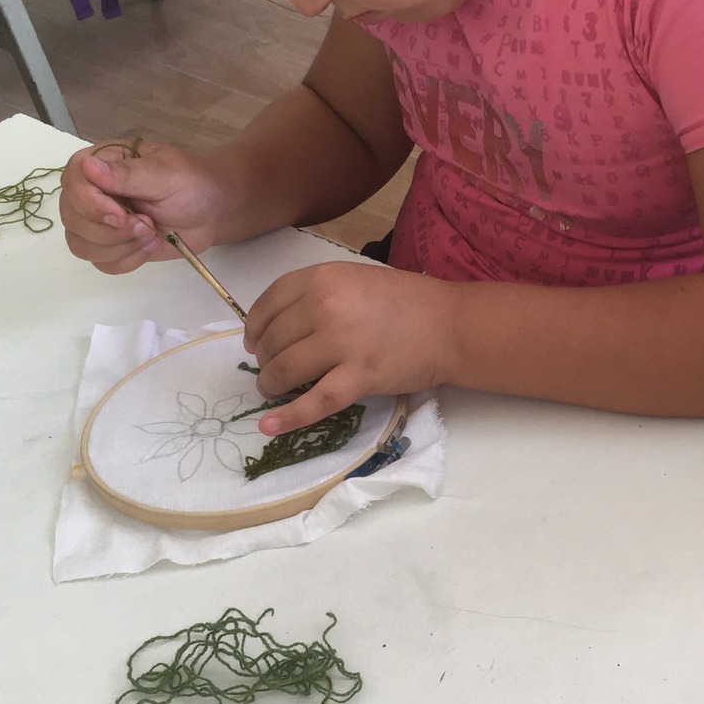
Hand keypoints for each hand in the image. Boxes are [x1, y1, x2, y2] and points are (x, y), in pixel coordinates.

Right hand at [60, 137, 224, 273]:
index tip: (122, 215)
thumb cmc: (191, 185)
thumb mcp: (164, 174)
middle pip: (72, 219)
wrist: (211, 212)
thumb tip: (87, 166)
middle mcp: (91, 192)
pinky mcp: (110, 246)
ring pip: (81, 245)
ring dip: (119, 247)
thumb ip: (126, 174)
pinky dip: (126, 260)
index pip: (72, 182)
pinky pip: (101, 263)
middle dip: (111, 231)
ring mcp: (98, 221)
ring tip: (151, 235)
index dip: (91, 204)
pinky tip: (148, 247)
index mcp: (100, 163)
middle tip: (148, 224)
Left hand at [243, 261, 459, 431]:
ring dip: (270, 384)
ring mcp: (343, 342)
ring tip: (271, 391)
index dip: (254, 326)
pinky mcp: (360, 376)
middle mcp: (327, 306)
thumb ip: (319, 294)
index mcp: (325, 277)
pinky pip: (315, 401)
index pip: (270, 303)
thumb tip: (278, 326)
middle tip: (270, 369)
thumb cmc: (408, 301)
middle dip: (265, 359)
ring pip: (286, 369)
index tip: (252, 342)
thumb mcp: (356, 280)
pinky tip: (269, 426)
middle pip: (274, 339)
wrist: (451, 324)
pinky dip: (289, 416)